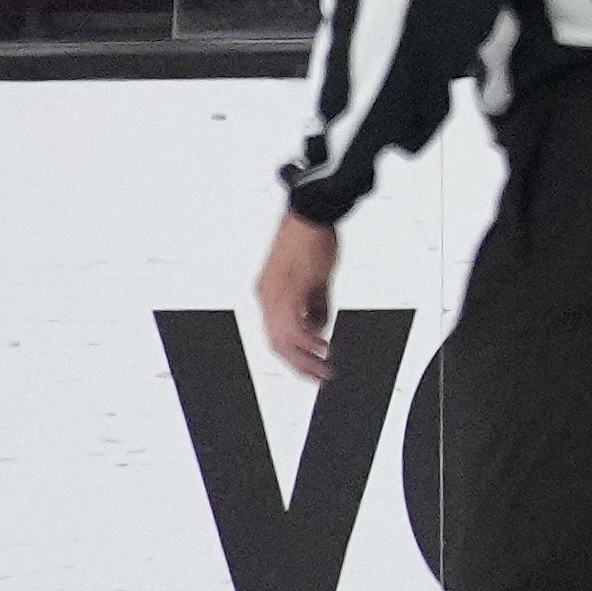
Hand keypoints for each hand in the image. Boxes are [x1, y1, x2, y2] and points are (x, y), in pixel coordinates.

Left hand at [251, 211, 339, 383]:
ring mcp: (275, 293)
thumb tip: (318, 328)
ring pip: (284, 341)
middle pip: (277, 344)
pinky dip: (309, 342)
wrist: (310, 212)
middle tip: (318, 378)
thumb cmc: (311, 238)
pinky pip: (295, 327)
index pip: (275, 335)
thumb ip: (315, 306)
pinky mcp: (290, 289)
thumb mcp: (315, 278)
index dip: (293, 355)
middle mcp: (267, 296)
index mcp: (268, 293)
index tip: (309, 367)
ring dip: (306, 359)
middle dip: (299, 365)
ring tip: (325, 370)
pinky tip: (324, 348)